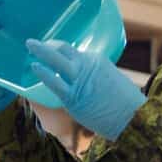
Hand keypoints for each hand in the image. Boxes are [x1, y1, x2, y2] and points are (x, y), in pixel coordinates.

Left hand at [25, 40, 144, 140]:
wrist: (133, 118)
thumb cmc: (126, 104)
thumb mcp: (112, 81)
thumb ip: (97, 77)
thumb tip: (88, 81)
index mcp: (98, 61)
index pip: (73, 52)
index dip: (59, 51)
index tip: (50, 50)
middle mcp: (88, 65)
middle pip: (63, 50)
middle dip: (46, 45)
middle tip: (32, 43)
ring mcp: (80, 80)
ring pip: (56, 60)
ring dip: (41, 51)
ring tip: (29, 45)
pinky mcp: (74, 97)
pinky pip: (54, 82)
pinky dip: (43, 73)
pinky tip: (34, 67)